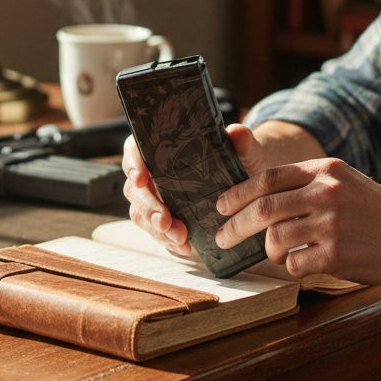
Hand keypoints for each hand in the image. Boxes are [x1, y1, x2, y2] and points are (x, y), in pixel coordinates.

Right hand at [121, 123, 268, 256]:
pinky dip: (168, 241)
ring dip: (157, 229)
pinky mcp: (163, 221)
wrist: (248, 190)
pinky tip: (186, 248)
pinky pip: (156, 233)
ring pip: (141, 214)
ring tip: (181, 239)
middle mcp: (152, 173)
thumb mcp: (245, 151)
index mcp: (162, 148)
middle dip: (148, 208)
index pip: (135, 150)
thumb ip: (241, 141)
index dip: (132, 163)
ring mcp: (154, 199)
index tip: (141, 178)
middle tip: (166, 222)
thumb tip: (237, 132)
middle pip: (135, 189)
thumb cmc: (239, 162)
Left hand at [215, 155, 380, 285]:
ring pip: (275, 239)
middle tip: (222, 239)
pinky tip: (304, 263)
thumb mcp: (345, 182)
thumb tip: (255, 197)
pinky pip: (294, 264)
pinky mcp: (337, 255)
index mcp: (325, 170)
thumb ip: (306, 184)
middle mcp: (327, 193)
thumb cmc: (376, 213)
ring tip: (279, 253)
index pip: (267, 178)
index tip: (220, 207)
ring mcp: (332, 224)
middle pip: (263, 209)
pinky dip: (291, 267)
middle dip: (235, 226)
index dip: (237, 194)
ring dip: (269, 251)